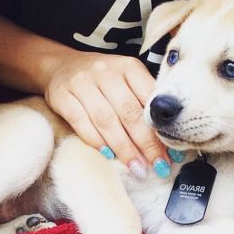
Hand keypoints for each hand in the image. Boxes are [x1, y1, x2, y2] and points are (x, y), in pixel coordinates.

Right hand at [42, 50, 171, 177]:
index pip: (148, 99)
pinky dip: (96, 141)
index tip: (171, 153)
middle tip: (157, 166)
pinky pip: (80, 122)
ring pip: (106, 119)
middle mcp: (106, 72)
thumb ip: (144, 103)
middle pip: (129, 112)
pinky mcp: (62, 95)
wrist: (61, 66)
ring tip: (136, 168)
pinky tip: (108, 155)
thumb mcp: (127, 81)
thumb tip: (167, 141)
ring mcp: (82, 82)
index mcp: (128, 67)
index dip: (160, 129)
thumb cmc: (103, 80)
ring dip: (123, 148)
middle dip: (145, 143)